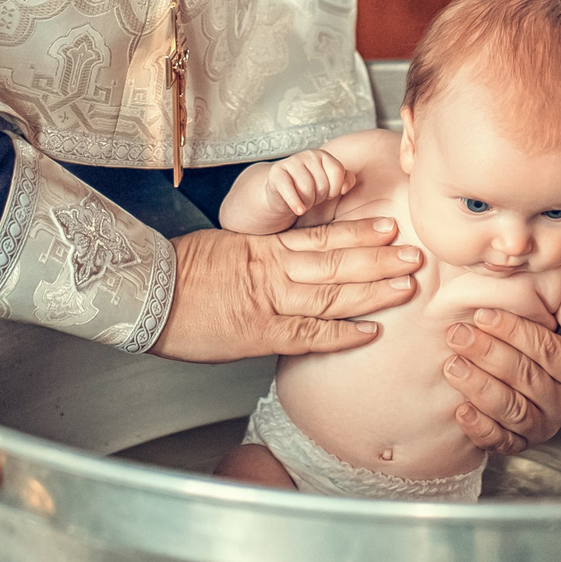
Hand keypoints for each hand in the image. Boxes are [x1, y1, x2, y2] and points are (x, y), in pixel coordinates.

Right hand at [156, 219, 420, 361]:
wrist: (145, 294)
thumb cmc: (175, 273)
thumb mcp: (220, 250)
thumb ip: (256, 257)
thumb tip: (280, 263)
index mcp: (263, 247)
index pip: (321, 238)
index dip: (358, 234)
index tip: (387, 228)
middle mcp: (273, 270)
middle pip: (337, 262)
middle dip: (379, 258)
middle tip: (415, 253)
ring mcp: (270, 301)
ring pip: (332, 291)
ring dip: (373, 289)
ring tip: (406, 284)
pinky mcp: (261, 332)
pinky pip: (310, 333)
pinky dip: (343, 333)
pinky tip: (371, 332)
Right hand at [266, 148, 352, 220]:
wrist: (282, 194)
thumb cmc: (310, 190)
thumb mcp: (330, 185)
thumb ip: (346, 180)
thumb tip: (344, 188)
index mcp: (323, 155)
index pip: (338, 172)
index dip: (335, 189)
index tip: (328, 195)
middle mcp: (308, 155)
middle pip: (323, 183)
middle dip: (320, 197)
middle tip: (313, 199)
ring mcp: (291, 162)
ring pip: (307, 188)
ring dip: (308, 202)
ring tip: (305, 203)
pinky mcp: (276, 174)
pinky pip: (289, 189)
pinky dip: (295, 203)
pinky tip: (299, 210)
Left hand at [442, 307, 560, 455]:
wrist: (512, 380)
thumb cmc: (525, 339)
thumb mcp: (550, 308)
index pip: (549, 350)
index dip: (514, 331)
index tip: (481, 313)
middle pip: (528, 377)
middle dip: (488, 353)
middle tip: (456, 334)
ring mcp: (544, 425)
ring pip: (512, 409)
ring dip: (479, 386)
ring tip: (452, 365)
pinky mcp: (519, 444)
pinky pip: (501, 441)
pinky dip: (480, 427)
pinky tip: (460, 410)